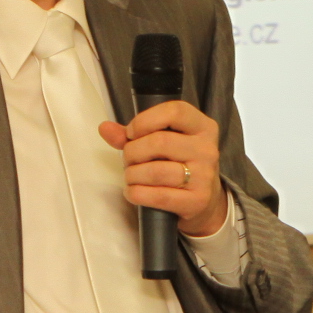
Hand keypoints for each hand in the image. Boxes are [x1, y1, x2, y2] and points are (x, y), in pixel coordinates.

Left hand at [99, 101, 224, 236]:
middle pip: (159, 142)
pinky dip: (136, 193)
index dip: (145, 120)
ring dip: (132, 175)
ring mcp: (204, 176)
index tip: (132, 133)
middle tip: (129, 160)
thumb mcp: (163, 142)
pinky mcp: (197, 200)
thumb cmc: (179, 164)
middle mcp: (207, 149)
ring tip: (131, 177)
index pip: (174, 111)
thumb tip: (105, 128)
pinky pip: (157, 195)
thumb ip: (134, 134)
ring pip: (155, 171)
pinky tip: (134, 192)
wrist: (205, 199)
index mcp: (203, 127)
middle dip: (133, 152)